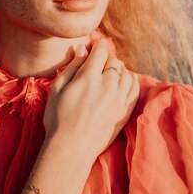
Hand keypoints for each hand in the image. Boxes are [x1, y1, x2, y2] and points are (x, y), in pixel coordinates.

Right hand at [43, 39, 139, 161]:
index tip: (94, 44)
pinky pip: (135, 88)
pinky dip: (131, 80)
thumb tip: (82, 49)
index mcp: (89, 76)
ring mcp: (119, 98)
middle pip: (114, 61)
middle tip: (99, 60)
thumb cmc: (58, 118)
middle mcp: (108, 84)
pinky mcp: (125, 111)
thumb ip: (72, 66)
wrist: (71, 149)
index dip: (97, 45)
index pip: (100, 51)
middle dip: (106, 57)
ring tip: (110, 71)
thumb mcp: (57, 88)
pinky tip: (124, 81)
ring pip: (126, 73)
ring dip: (119, 68)